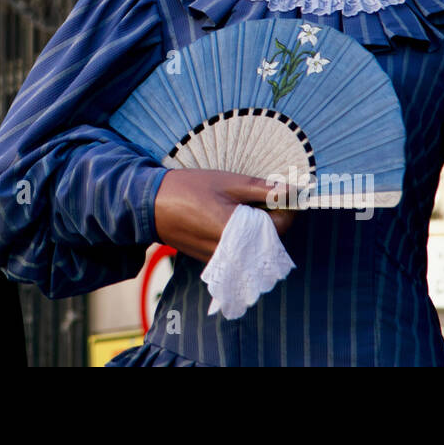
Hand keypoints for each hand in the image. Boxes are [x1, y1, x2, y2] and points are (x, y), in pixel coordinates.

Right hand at [153, 169, 296, 263]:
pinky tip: (225, 217)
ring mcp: (223, 260)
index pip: (281, 225)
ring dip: (255, 227)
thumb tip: (292, 190)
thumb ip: (263, 189)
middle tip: (256, 194)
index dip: (285, 206)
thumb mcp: (228, 183)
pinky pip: (238, 251)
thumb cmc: (188, 189)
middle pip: (269, 238)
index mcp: (239, 233)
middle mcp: (234, 254)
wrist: (151, 205)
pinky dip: (240, 236)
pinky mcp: (213, 261)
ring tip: (237, 205)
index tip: (281, 191)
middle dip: (270, 216)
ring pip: (254, 245)